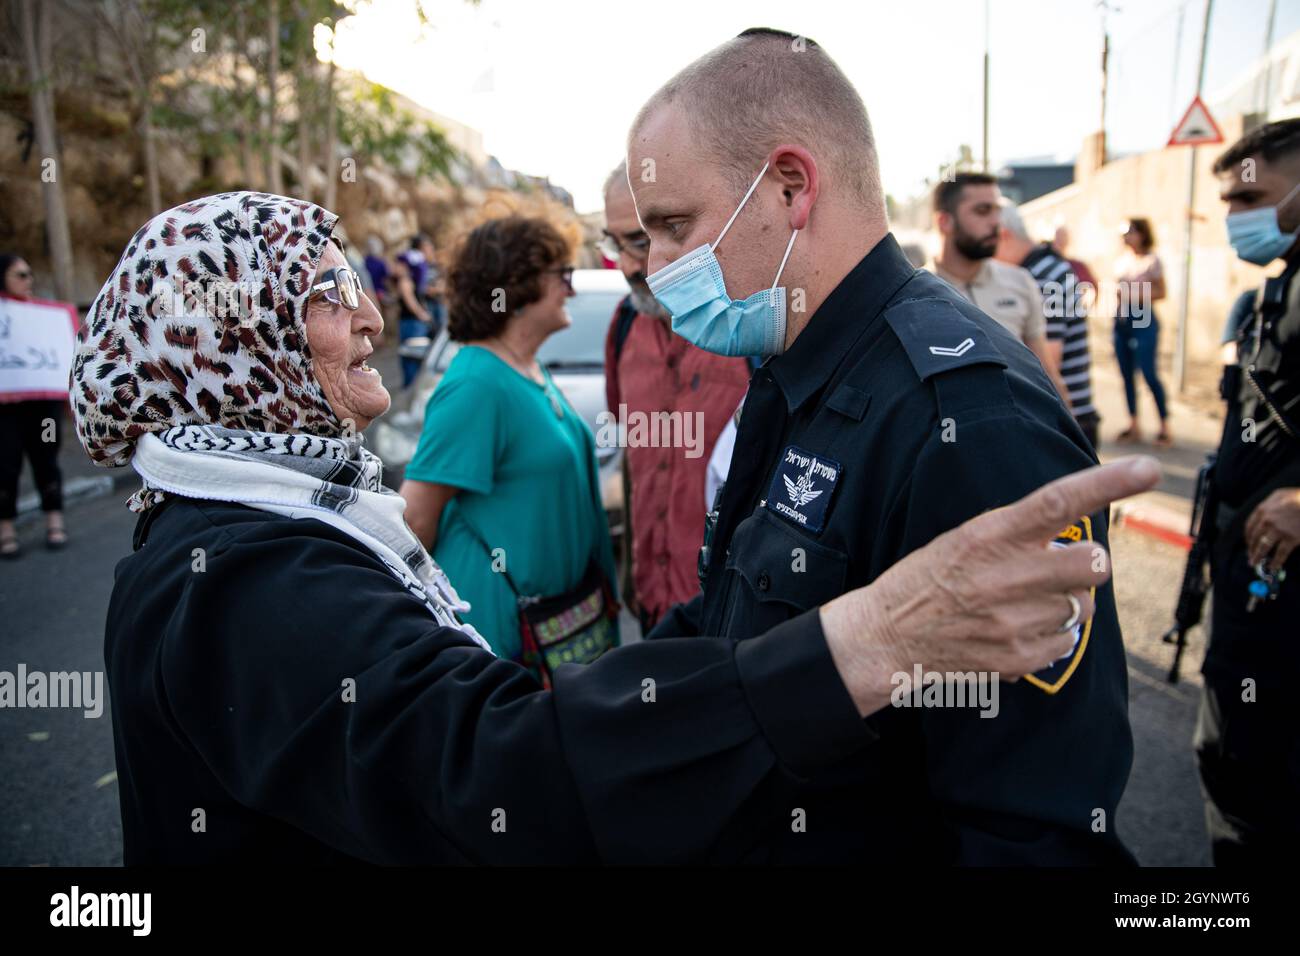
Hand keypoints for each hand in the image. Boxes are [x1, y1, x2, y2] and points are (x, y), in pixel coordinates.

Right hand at [822, 456, 1160, 716]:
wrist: (886, 636)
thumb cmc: (928, 580)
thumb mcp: (963, 539)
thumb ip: (1017, 535)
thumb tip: (1075, 543)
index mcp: (989, 535)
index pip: (1058, 502)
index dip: (1107, 484)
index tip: (1147, 469)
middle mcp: (1006, 575)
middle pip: (1093, 563)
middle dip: (1084, 565)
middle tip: (1055, 569)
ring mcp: (1014, 619)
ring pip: (1083, 607)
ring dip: (1063, 604)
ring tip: (1021, 605)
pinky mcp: (1019, 657)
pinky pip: (1068, 642)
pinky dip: (1051, 636)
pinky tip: (1015, 630)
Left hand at [1245, 487, 1299, 570]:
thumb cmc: (1299, 498)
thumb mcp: (1280, 496)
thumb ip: (1269, 506)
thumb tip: (1262, 517)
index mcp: (1263, 509)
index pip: (1249, 526)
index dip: (1248, 537)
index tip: (1248, 543)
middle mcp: (1267, 520)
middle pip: (1254, 538)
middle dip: (1251, 549)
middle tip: (1250, 556)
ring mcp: (1278, 530)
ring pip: (1263, 547)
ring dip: (1257, 557)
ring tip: (1255, 564)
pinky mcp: (1290, 538)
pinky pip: (1280, 553)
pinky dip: (1276, 562)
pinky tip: (1273, 567)